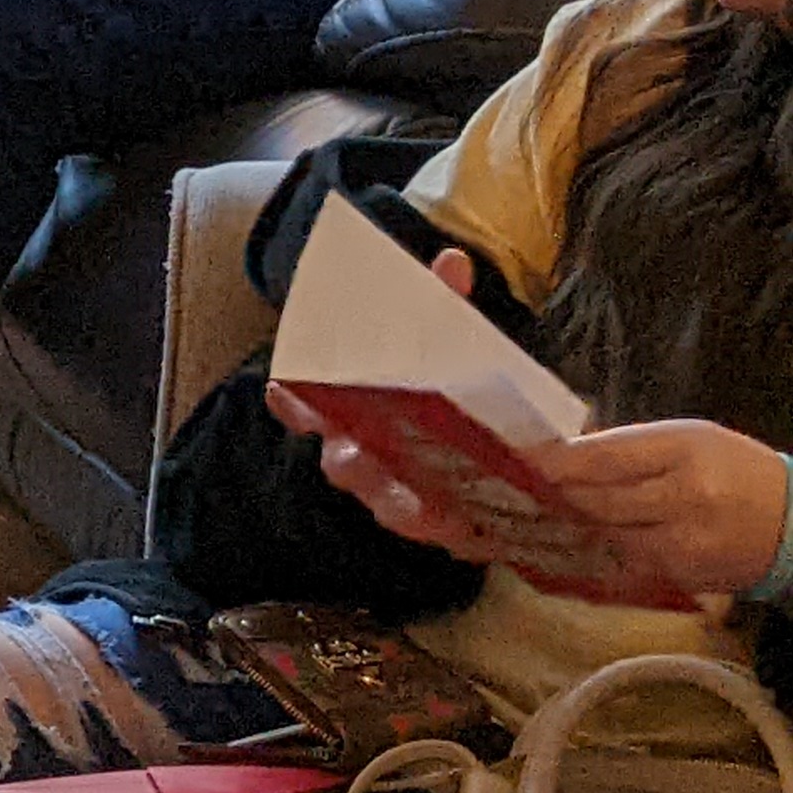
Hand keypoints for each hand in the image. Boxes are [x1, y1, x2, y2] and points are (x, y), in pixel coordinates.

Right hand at [269, 248, 516, 561]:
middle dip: (347, 460)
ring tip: (417, 505)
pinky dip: (445, 530)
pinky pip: (433, 532)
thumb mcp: (454, 346)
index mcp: (359, 410)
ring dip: (395, 502)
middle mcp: (366, 453)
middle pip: (341, 462)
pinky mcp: (438, 524)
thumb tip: (451, 260)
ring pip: (384, 503)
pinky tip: (461, 529)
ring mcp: (397, 492)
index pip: (309, 407)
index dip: (293, 403)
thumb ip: (445, 309)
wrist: (508, 452)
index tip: (283, 391)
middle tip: (354, 456)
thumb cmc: (455, 394)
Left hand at [537, 420, 791, 599]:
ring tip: (523, 519)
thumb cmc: (733, 469)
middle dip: (550, 497)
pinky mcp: (679, 578)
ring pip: (602, 536)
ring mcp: (681, 545)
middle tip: (504, 492)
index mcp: (683, 452)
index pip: (602, 458)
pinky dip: (589, 555)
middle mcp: (682, 499)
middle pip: (595, 501)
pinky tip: (559, 548)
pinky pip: (620, 565)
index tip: (514, 462)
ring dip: (564, 528)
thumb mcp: (686, 440)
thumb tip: (558, 454)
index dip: (553, 464)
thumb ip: (626, 447)